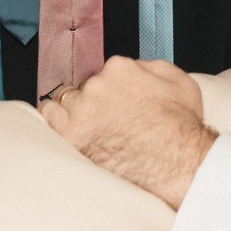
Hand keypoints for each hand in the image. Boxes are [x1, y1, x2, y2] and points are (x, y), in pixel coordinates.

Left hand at [39, 56, 216, 209]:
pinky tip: (62, 124)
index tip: (117, 101)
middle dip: (95, 100)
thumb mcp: (181, 83)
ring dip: (73, 109)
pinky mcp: (72, 134)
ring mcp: (83, 108)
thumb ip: (153, 67)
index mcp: (121, 69)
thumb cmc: (181, 129)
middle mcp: (98, 84)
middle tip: (107, 118)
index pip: (107, 73)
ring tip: (84, 122)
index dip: (113, 89)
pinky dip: (54, 118)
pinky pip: (49, 116)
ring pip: (65, 99)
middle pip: (86, 86)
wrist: (176, 163)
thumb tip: (138, 67)